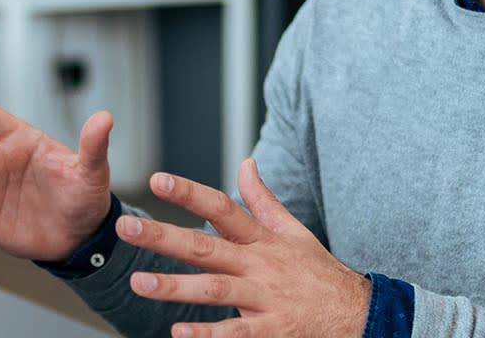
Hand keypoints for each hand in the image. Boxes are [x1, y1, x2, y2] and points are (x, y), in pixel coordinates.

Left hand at [117, 158, 369, 337]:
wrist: (359, 313)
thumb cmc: (319, 273)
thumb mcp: (294, 231)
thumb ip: (263, 200)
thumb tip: (246, 163)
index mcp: (262, 239)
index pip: (222, 208)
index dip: (189, 193)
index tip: (157, 180)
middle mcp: (259, 265)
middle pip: (205, 247)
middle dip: (164, 237)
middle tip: (125, 228)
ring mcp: (265, 298)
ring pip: (214, 290)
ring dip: (175, 287)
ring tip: (138, 282)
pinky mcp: (272, 329)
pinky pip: (236, 332)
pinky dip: (208, 334)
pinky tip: (179, 333)